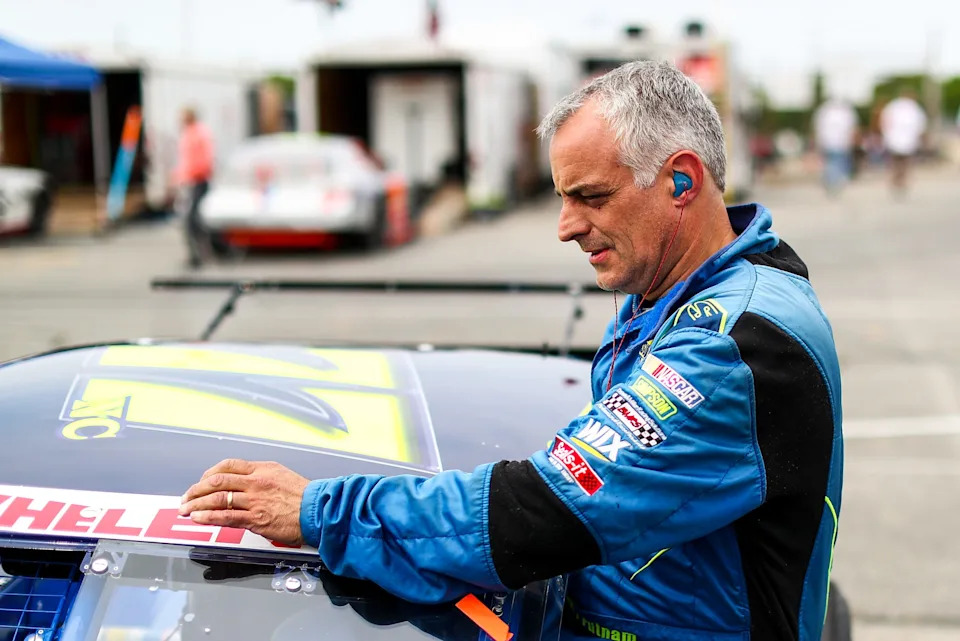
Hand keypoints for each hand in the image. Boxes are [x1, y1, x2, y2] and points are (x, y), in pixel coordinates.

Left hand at [179, 459, 309, 545]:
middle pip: (217, 481)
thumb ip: (261, 479)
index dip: (209, 473)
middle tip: (186, 497)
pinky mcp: (255, 518)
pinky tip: (198, 518)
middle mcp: (256, 482)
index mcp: (262, 469)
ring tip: (186, 509)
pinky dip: (208, 517)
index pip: (228, 465)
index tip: (201, 481)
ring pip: (217, 498)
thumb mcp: (282, 476)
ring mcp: (254, 500)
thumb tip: (244, 485)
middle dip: (196, 490)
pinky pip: (225, 516)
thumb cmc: (303, 497)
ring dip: (197, 504)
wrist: (318, 511)